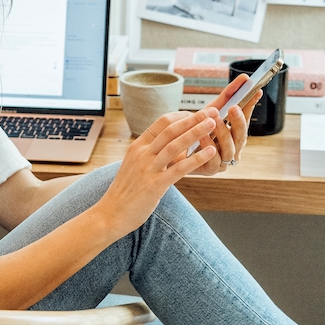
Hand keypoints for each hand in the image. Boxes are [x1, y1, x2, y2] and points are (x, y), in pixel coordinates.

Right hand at [95, 108, 222, 237]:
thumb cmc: (126, 191)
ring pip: (175, 145)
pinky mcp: (154, 185)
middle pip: (170, 129)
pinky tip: (210, 152)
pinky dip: (196, 158)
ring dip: (196, 132)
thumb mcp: (136, 165)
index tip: (198, 114)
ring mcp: (147, 168)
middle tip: (212, 112)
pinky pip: (178, 168)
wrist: (111, 213)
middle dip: (193, 119)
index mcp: (138, 146)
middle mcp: (142, 154)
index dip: (182, 116)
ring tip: (213, 124)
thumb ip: (153, 154)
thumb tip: (175, 146)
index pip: (161, 122)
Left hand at [187, 73, 261, 175]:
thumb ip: (227, 97)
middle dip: (238, 121)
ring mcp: (223, 160)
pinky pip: (212, 161)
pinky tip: (202, 137)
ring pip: (229, 149)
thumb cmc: (195, 130)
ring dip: (223, 134)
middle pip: (242, 136)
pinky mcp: (210, 170)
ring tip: (214, 120)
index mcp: (235, 134)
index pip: (246, 119)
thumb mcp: (210, 111)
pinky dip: (208, 148)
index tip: (255, 90)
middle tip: (233, 107)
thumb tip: (244, 80)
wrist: (173, 152)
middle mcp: (233, 148)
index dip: (251, 105)